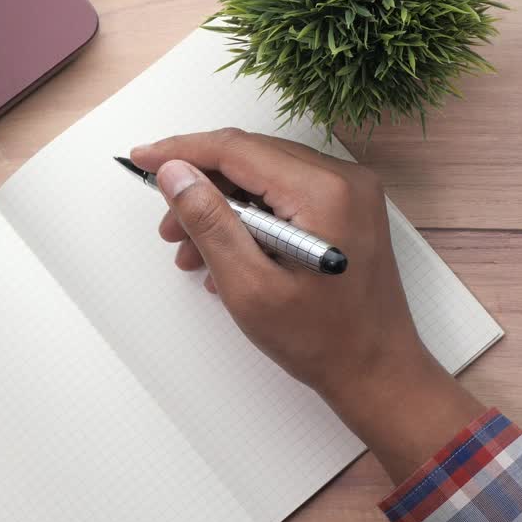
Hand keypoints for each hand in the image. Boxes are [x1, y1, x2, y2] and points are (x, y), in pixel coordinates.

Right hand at [131, 129, 484, 480]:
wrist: (378, 371)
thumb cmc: (324, 340)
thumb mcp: (250, 286)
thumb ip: (210, 222)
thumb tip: (175, 173)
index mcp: (324, 192)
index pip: (238, 149)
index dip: (183, 151)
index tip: (143, 159)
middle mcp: (344, 180)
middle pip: (252, 158)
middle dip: (202, 186)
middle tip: (168, 227)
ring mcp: (351, 193)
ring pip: (266, 177)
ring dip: (224, 207)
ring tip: (191, 252)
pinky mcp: (349, 209)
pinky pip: (287, 195)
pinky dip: (252, 218)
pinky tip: (227, 256)